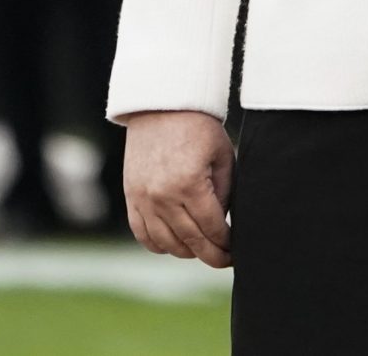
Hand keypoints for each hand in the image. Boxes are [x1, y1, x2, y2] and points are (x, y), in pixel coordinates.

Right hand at [123, 110, 234, 267]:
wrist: (161, 108)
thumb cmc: (199, 128)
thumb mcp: (223, 156)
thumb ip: (225, 192)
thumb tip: (223, 223)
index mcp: (190, 185)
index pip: (211, 228)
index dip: (226, 243)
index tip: (236, 250)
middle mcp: (163, 197)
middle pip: (190, 242)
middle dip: (211, 255)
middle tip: (224, 260)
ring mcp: (143, 200)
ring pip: (166, 244)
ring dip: (186, 251)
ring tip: (203, 249)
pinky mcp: (131, 198)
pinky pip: (143, 235)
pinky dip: (159, 245)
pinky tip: (175, 244)